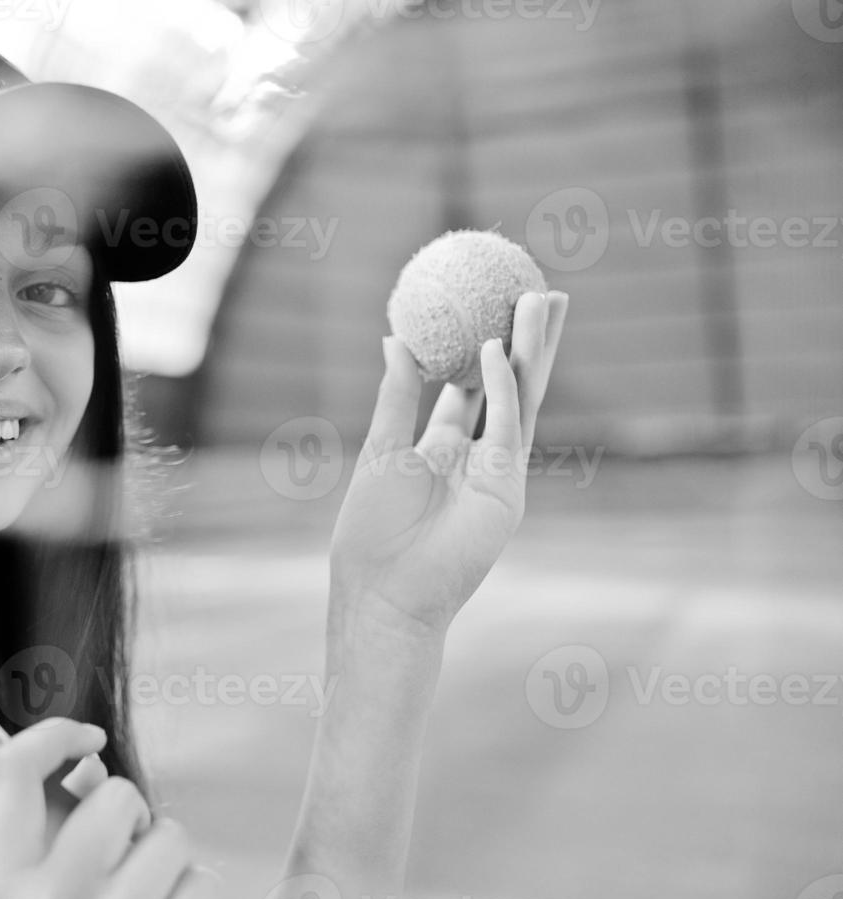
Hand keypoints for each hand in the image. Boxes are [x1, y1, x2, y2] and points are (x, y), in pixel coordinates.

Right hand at [0, 719, 219, 898]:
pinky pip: (202, 881)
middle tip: (122, 859)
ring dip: (168, 862)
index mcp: (1, 887)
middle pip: (114, 795)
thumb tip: (88, 767)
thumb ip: (43, 835)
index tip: (82, 739)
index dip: (50, 737)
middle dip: (132, 817)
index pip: (8, 775)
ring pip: (169, 835)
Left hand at [330, 291, 569, 635]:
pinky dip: (505, 388)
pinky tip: (499, 350)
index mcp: (446, 450)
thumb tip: (395, 338)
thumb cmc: (373, 532)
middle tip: (539, 290)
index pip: (474, 390)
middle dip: (528, 341)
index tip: (490, 306)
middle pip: (511, 387)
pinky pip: (508, 428)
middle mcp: (479, 458)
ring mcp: (499, 473)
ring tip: (542, 299)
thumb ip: (396, 396)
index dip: (485, 350)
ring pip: (523, 399)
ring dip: (532, 350)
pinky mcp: (506, 489)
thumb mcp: (383, 450)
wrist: (384, 591)